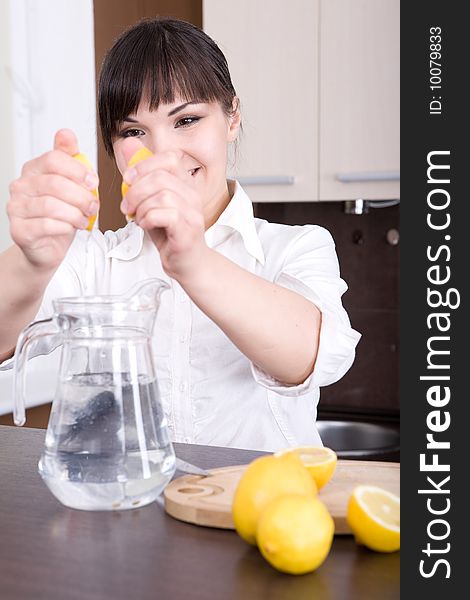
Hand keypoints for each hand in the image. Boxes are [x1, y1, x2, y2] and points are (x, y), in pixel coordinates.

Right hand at [7, 129, 98, 271]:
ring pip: (51, 205)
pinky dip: (65, 227)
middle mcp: (20, 187)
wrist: (47, 247)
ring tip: (84, 219)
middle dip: (81, 196)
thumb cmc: (59, 216)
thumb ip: (69, 160)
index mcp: (33, 171)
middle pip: (55, 183)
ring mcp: (16, 208)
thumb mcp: (69, 185)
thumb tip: (66, 133)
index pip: (54, 159)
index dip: (78, 170)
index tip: (93, 182)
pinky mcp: (19, 230)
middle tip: (93, 206)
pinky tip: (72, 228)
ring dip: (75, 213)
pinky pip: (45, 225)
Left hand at [119, 138, 206, 280]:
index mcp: (185, 184)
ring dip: (141, 207)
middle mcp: (193, 195)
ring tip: (137, 217)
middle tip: (127, 206)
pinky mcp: (188, 231)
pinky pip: (167, 215)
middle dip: (136, 190)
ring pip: (163, 195)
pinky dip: (149, 218)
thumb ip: (140, 174)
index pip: (170, 158)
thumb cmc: (169, 233)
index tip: (128, 180)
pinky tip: (145, 225)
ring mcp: (193, 213)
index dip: (144, 165)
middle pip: (161, 177)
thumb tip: (128, 144)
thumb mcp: (150, 200)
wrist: (186, 262)